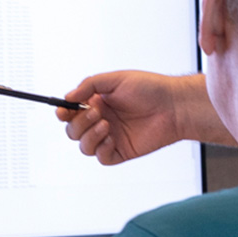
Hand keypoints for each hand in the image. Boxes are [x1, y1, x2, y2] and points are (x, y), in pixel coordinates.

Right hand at [56, 70, 190, 165]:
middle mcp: (102, 120)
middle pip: (73, 131)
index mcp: (98, 103)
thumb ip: (90, 85)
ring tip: (106, 124)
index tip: (63, 111)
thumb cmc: (150, 89)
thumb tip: (69, 96)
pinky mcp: (122, 151)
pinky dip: (101, 148)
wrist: (174, 106)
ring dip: (89, 136)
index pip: (71, 112)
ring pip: (84, 146)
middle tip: (97, 112)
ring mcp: (111, 137)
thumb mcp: (116, 79)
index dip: (63, 113)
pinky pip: (102, 157)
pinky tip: (111, 137)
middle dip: (79, 123)